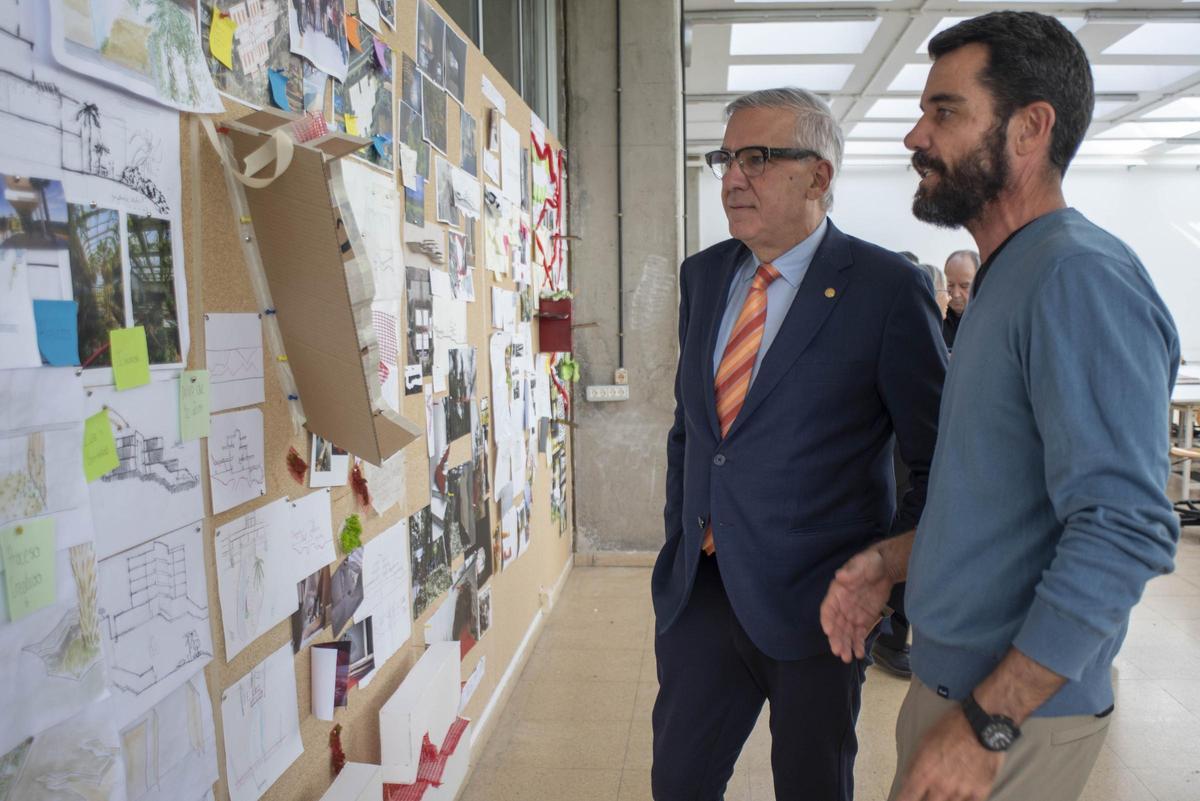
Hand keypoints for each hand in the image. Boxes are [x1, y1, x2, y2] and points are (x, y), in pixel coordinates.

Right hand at [820, 547, 892, 661]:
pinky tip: (859, 654)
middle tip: (838, 652)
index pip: (828, 609)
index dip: (827, 620)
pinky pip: (859, 634)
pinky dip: (858, 644)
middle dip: (836, 639)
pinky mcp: (864, 620)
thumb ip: (851, 571)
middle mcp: (842, 606)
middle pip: (836, 626)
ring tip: (847, 658)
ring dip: (845, 646)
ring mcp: (852, 614)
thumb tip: (840, 576)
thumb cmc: (870, 563)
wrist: (885, 568)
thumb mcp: (861, 563)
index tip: (829, 631)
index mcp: (837, 593)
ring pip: (846, 633)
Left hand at [895, 708, 1003, 800]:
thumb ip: (915, 765)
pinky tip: (961, 796)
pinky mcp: (980, 792)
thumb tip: (907, 781)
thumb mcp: (924, 742)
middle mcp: (941, 786)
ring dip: (944, 800)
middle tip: (928, 794)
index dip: (903, 800)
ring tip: (945, 793)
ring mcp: (961, 792)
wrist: (981, 724)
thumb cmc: (951, 728)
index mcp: (924, 773)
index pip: (907, 797)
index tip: (903, 800)